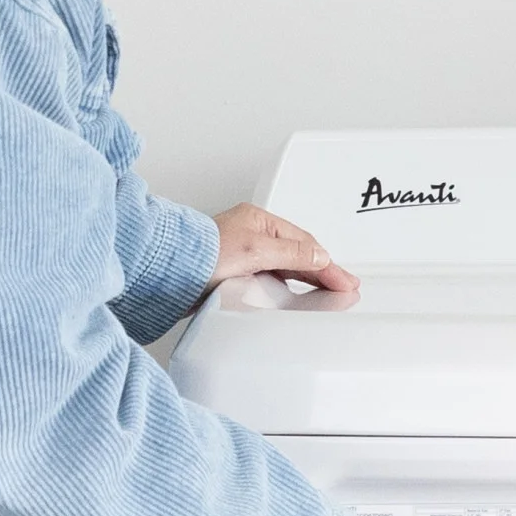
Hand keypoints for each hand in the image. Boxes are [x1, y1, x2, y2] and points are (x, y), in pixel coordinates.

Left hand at [207, 203, 359, 296]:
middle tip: (346, 286)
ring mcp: (245, 252)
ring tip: (328, 290)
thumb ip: (292, 253)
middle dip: (324, 269)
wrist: (170, 269)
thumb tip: (320, 256)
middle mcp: (252, 234)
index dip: (329, 264)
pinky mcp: (237, 271)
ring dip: (309, 276)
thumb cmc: (202, 253)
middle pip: (299, 252)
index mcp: (259, 221)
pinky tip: (295, 294)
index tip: (345, 281)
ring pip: (287, 264)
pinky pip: (273, 276)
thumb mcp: (256, 250)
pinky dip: (289, 285)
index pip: (305, 243)